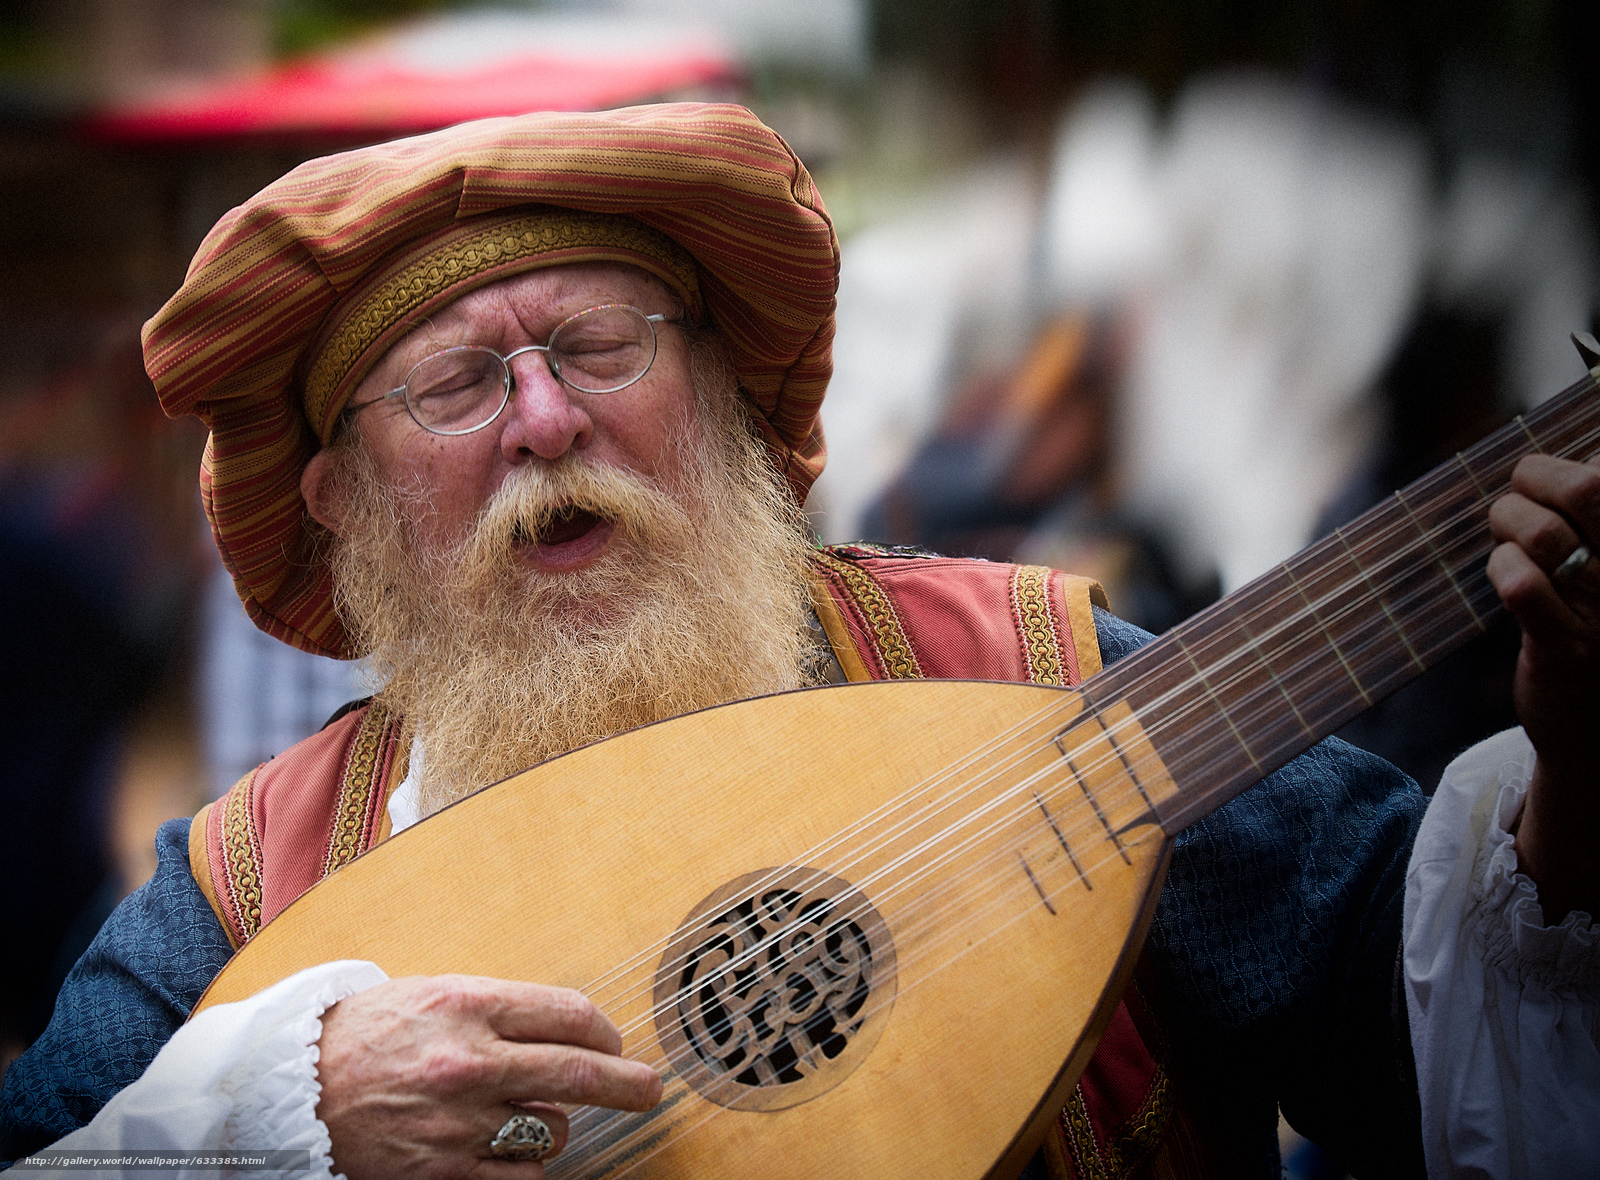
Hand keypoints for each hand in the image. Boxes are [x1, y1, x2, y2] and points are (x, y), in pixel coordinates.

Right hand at [314, 974, 661, 1179]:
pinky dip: (525, 1165)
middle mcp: (470, 1062)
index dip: (605, 1031)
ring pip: (552, 1129)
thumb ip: (495, 1008)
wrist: (290, 1090)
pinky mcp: (444, 1171)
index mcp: (468, 1005)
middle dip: (629, 1084)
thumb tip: (564, 1026)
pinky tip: (507, 1149)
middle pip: (581, 1072)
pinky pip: (521, 1176)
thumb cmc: (363, 1034)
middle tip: (650, 1090)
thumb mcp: (430, 995)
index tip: (615, 1042)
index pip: (570, 1015)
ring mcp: (459, 1122)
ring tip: (527, 1115)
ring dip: (555, 1125)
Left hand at [1487, 452, 1599, 922]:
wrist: (1599, 733)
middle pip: (1588, 486)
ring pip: (1546, 533)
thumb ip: (1596, 515)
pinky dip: (1503, 568)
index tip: (1553, 487)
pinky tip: (1507, 576)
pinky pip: (1523, 585)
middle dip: (1536, 478)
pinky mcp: (1566, 649)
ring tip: (1509, 539)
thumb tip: (1584, 456)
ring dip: (1509, 522)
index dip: (1574, 465)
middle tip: (1520, 499)